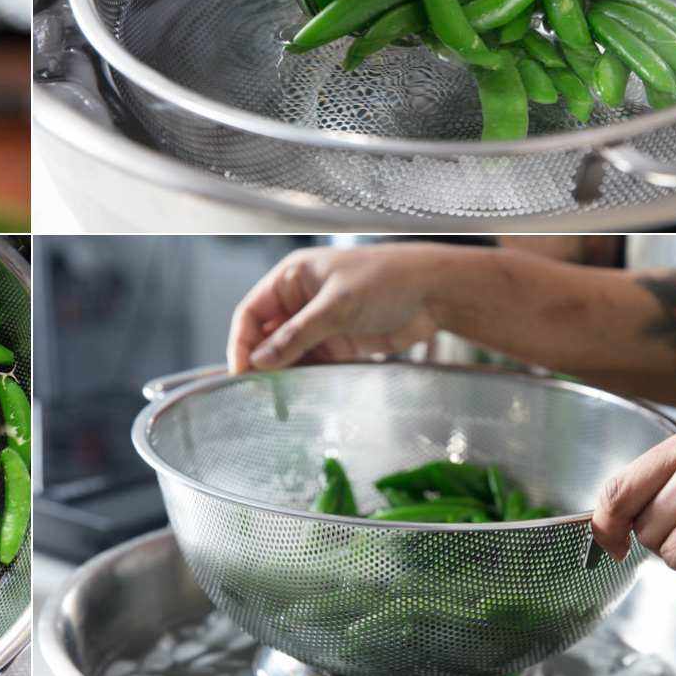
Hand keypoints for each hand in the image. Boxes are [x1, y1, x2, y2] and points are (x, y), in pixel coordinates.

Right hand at [227, 244, 448, 371]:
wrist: (435, 293)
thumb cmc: (386, 280)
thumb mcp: (337, 305)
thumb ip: (297, 334)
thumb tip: (261, 361)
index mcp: (291, 278)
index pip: (251, 312)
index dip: (241, 342)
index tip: (240, 372)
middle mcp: (299, 300)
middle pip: (265, 335)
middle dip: (259, 360)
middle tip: (255, 391)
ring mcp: (318, 323)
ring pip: (285, 353)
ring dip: (281, 373)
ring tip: (276, 397)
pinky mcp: (337, 343)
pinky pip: (310, 363)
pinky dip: (302, 377)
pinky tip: (299, 392)